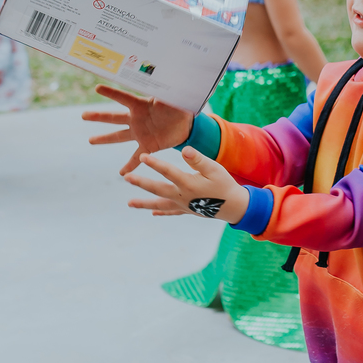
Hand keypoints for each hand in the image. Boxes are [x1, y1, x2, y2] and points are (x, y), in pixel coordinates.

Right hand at [83, 87, 191, 178]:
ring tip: (90, 141)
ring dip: (104, 139)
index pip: (124, 97)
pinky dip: (130, 165)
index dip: (111, 93)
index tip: (97, 88)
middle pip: (114, 117)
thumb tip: (164, 75)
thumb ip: (165, 91)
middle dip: (98, 117)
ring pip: (118, 136)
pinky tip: (121, 174)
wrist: (188, 123)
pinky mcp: (148, 146)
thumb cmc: (180, 106)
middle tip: (83, 115)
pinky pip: (136, 157)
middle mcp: (137, 119)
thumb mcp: (172, 97)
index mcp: (141, 105)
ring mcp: (140, 133)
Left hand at [126, 147, 249, 222]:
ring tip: (129, 204)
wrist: (235, 207)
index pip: (168, 171)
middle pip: (158, 189)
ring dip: (144, 203)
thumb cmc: (225, 184)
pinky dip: (161, 212)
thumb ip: (198, 159)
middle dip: (141, 183)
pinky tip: (153, 213)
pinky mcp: (188, 211)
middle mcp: (182, 196)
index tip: (142, 156)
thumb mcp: (215, 169)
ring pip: (160, 204)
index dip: (155, 163)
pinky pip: (171, 212)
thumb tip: (185, 149)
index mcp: (188, 183)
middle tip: (127, 178)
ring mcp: (183, 205)